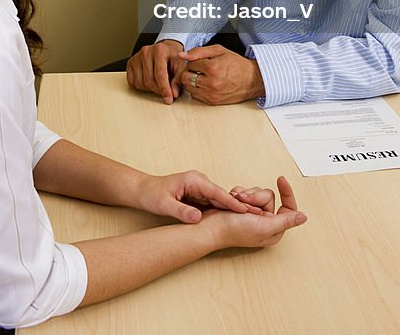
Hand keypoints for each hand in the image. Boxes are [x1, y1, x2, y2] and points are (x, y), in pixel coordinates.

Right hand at [126, 40, 185, 103]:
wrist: (164, 51)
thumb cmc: (172, 59)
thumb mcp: (180, 67)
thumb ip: (178, 80)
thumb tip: (174, 94)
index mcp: (160, 50)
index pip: (160, 74)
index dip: (164, 89)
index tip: (168, 99)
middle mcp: (146, 51)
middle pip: (149, 80)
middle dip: (158, 90)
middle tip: (165, 91)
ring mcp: (136, 57)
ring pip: (140, 83)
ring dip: (149, 89)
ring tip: (157, 82)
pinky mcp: (130, 63)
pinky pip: (132, 82)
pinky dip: (141, 86)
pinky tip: (149, 80)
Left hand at [134, 170, 265, 223]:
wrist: (142, 190)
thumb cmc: (152, 194)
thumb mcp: (164, 205)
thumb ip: (181, 211)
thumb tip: (197, 218)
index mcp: (194, 180)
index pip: (218, 193)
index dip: (233, 203)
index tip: (247, 211)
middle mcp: (200, 182)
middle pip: (223, 196)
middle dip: (239, 206)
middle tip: (257, 216)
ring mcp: (200, 188)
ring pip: (220, 201)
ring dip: (232, 210)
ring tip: (250, 219)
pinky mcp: (198, 196)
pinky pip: (214, 204)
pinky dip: (223, 211)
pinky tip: (233, 220)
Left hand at [179, 45, 265, 103]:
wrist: (251, 80)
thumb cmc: (235, 64)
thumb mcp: (219, 51)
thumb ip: (198, 51)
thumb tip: (182, 55)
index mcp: (212, 68)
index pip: (189, 64)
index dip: (194, 61)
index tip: (202, 61)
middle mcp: (211, 83)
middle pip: (185, 77)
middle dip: (190, 72)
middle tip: (199, 69)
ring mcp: (211, 94)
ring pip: (188, 88)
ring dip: (192, 81)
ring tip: (202, 76)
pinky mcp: (212, 102)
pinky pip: (195, 96)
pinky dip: (197, 90)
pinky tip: (206, 84)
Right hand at [205, 176, 306, 249]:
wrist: (210, 227)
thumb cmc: (234, 231)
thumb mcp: (264, 227)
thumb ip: (285, 221)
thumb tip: (303, 217)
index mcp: (274, 229)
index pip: (288, 207)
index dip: (286, 192)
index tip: (281, 179)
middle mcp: (265, 221)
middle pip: (268, 195)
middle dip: (255, 197)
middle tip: (245, 206)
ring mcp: (253, 213)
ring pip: (256, 191)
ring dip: (246, 195)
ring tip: (237, 203)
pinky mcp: (242, 206)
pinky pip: (246, 190)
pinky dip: (238, 193)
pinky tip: (233, 200)